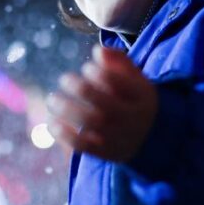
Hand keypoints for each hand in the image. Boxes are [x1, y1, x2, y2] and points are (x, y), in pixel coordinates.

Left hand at [47, 46, 157, 162]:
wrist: (151, 139)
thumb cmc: (134, 100)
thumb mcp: (135, 78)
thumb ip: (118, 61)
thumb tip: (98, 51)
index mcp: (141, 95)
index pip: (114, 80)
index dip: (94, 70)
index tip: (87, 68)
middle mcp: (131, 117)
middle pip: (99, 100)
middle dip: (76, 86)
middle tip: (64, 79)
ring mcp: (118, 137)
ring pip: (88, 122)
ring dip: (65, 108)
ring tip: (52, 100)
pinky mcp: (105, 153)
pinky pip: (82, 145)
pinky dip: (63, 134)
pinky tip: (52, 123)